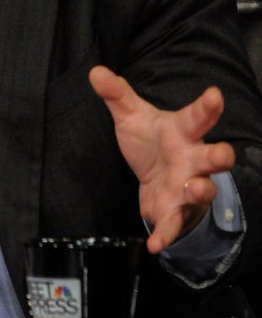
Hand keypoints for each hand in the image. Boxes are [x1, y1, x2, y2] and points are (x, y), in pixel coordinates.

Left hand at [89, 66, 233, 251]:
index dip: (208, 106)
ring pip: (204, 190)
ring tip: (194, 188)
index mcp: (184, 131)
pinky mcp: (176, 211)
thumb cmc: (151, 142)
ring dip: (202, 190)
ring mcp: (189, 187)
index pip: (198, 116)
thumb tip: (95, 71)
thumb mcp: (131, 117)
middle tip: (223, 152)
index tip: (214, 94)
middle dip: (221, 155)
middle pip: (215, 156)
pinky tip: (155, 245)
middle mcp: (193, 159)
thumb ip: (116, 94)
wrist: (154, 178)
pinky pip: (174, 224)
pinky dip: (166, 235)